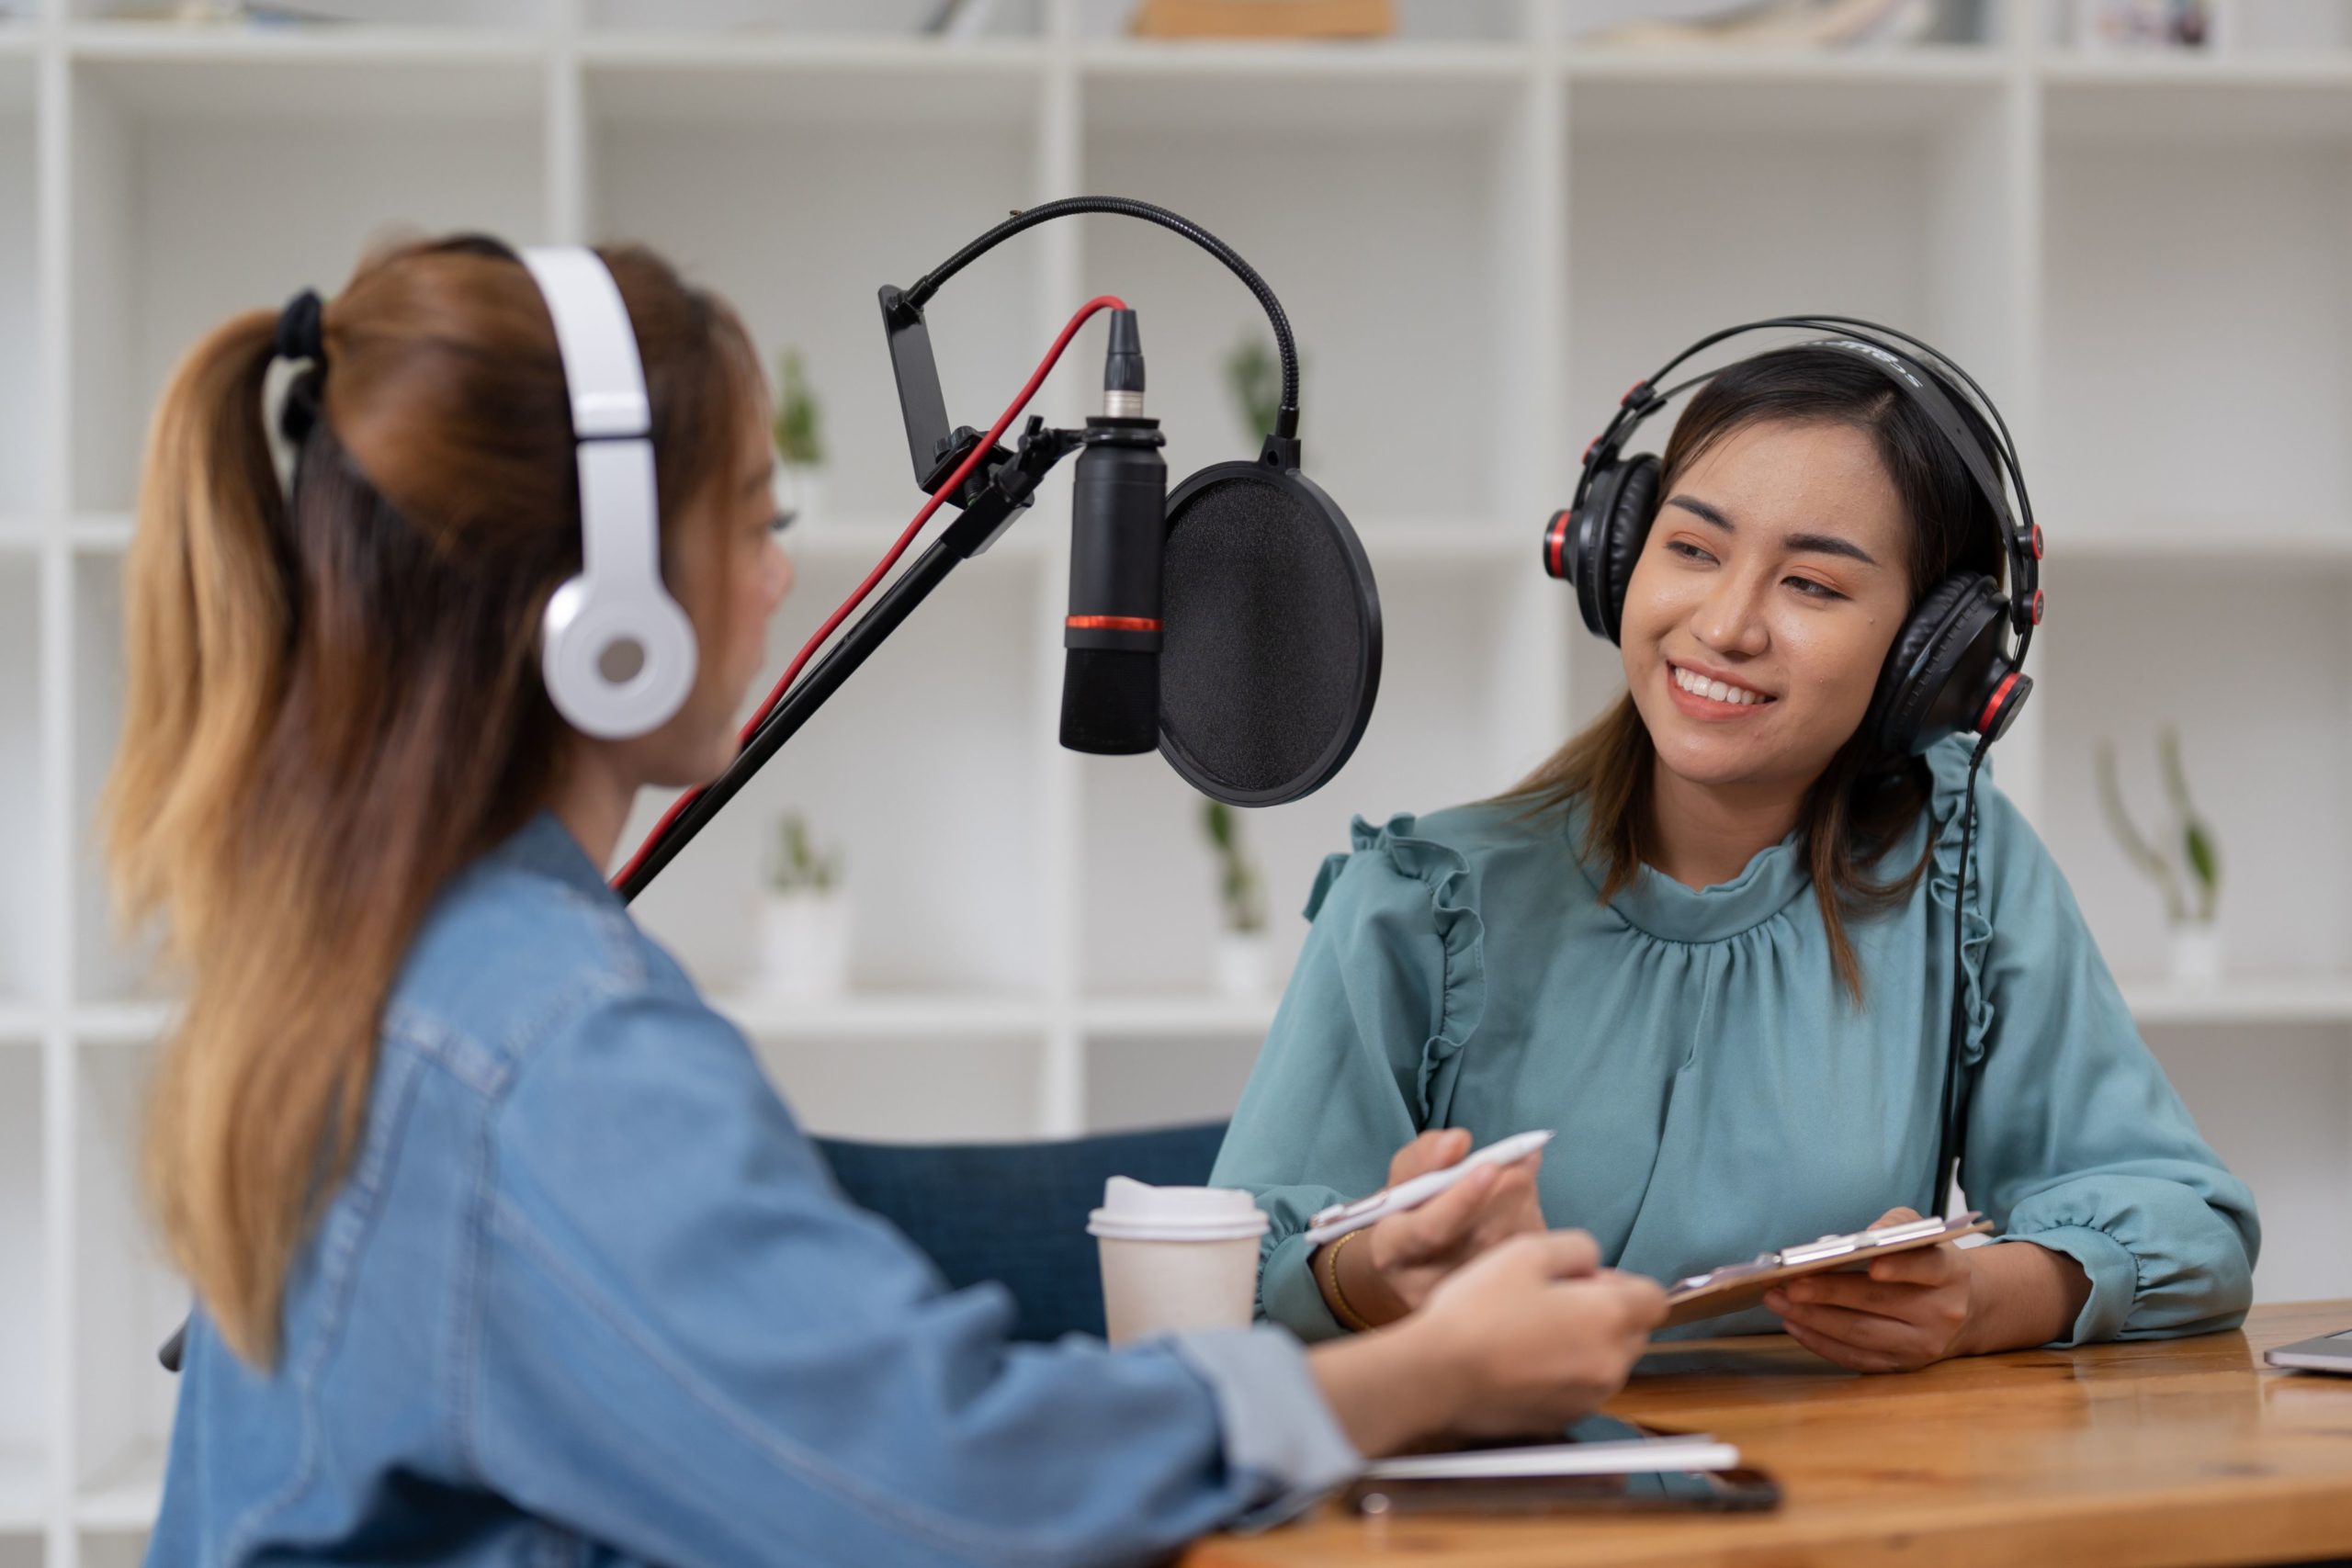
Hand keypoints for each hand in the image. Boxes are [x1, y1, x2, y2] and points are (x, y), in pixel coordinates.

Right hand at [1325, 1129, 1547, 1326]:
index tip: (1490, 1166)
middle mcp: (1427, 1283)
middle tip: (1516, 1161)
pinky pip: (1532, 1258)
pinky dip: (1534, 1222)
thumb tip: (1458, 1141)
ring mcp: (1467, 1300)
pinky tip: (1521, 1209)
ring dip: (1524, 1203)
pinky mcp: (1499, 1305)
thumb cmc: (1411, 1210)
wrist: (1416, 1265)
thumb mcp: (1404, 1179)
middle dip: (1508, 1191)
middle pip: (1482, 1237)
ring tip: (1514, 1181)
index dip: (1463, 1199)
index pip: (1429, 1230)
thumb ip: (1426, 1155)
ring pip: (1514, 1245)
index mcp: (1393, 1249)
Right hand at [1409, 1232, 1667, 1438]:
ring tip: (1534, 1333)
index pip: (1654, 1298)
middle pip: (1634, 1332)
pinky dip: (1565, 1374)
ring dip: (1587, 1346)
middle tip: (1552, 1301)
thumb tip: (1593, 1266)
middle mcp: (1613, 1364)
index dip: (1623, 1283)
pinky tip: (1522, 1363)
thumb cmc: (1481, 1308)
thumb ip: (1576, 1248)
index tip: (1582, 1280)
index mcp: (1610, 1318)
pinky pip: (1580, 1389)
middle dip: (1607, 1314)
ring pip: (1608, 1363)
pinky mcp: (1564, 1421)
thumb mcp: (1526, 1251)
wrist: (1438, 1376)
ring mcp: (1589, 1399)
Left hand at [1765, 1207, 1980, 1372]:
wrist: (1964, 1310)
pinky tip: (1793, 1324)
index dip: (1901, 1267)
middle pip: (1880, 1303)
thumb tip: (1852, 1240)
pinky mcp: (1903, 1366)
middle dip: (1829, 1293)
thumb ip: (1894, 1225)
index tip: (1872, 1265)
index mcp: (1951, 1273)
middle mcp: (1942, 1313)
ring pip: (1862, 1334)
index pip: (1927, 1267)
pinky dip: (1820, 1342)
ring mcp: (1923, 1345)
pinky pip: (1856, 1358)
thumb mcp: (1921, 1234)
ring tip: (1778, 1301)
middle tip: (1790, 1284)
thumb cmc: (1927, 1261)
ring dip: (1814, 1319)